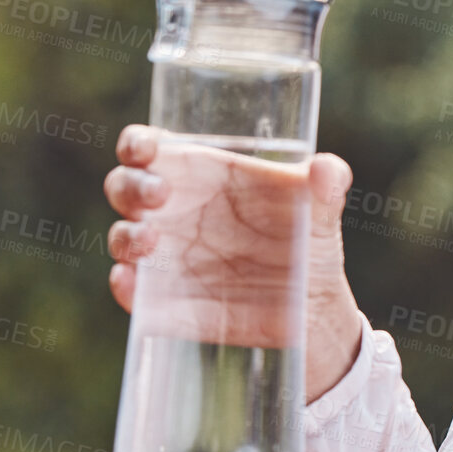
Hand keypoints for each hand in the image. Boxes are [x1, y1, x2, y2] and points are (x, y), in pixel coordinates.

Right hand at [104, 125, 363, 403]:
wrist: (312, 308)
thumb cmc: (308, 239)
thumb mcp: (323, 207)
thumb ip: (329, 182)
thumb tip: (325, 170)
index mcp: (201, 173)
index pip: (149, 147)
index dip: (137, 143)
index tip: (146, 148)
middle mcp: (173, 210)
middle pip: (124, 187)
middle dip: (131, 186)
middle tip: (161, 195)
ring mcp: (165, 256)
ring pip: (122, 237)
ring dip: (126, 235)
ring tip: (153, 241)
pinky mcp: (166, 300)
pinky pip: (133, 292)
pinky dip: (125, 287)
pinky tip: (134, 284)